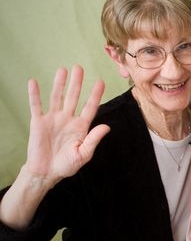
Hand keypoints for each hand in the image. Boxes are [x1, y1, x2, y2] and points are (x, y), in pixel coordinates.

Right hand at [24, 66, 109, 182]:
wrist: (46, 173)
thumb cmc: (67, 165)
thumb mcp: (83, 154)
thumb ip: (93, 139)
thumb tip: (107, 126)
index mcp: (81, 126)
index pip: (90, 107)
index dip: (95, 95)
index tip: (101, 82)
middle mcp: (68, 119)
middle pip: (73, 97)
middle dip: (76, 83)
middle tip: (79, 68)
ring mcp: (53, 119)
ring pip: (57, 97)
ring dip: (59, 84)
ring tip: (62, 70)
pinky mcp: (38, 122)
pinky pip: (36, 106)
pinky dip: (35, 94)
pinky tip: (33, 82)